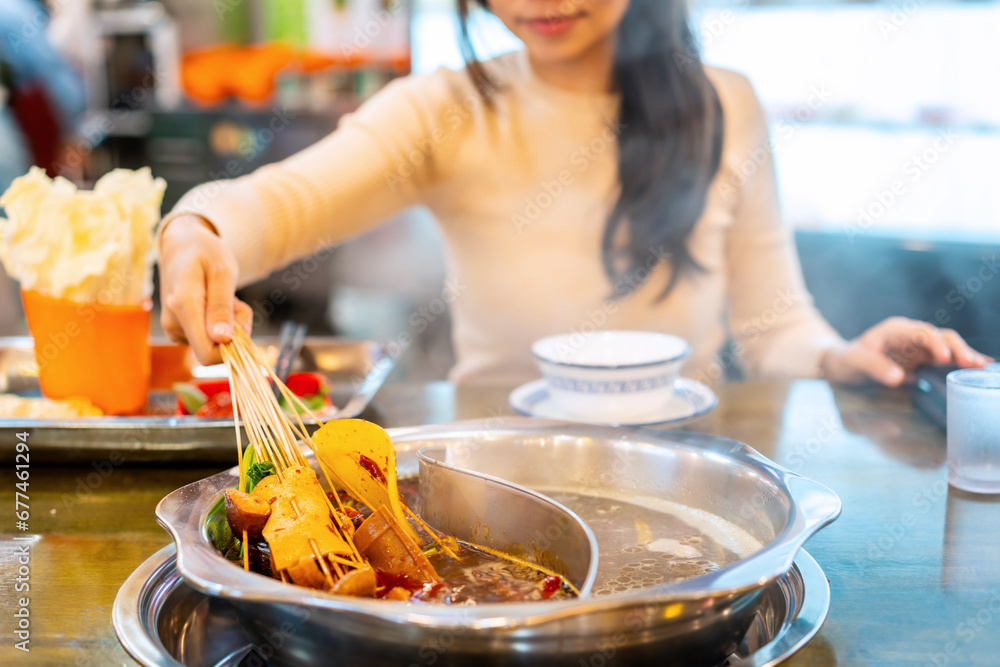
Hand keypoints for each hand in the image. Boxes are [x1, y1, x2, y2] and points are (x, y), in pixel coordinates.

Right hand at [158, 214, 251, 364]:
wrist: (182, 244)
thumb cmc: (205, 253)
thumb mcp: (223, 273)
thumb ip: (222, 307)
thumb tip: (222, 339)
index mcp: (183, 308)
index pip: (207, 354)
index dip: (232, 347)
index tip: (241, 320)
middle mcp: (174, 323)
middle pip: (215, 349)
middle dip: (234, 330)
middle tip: (235, 301)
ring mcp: (174, 327)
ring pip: (213, 343)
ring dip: (229, 324)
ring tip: (224, 296)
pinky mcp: (179, 329)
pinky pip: (207, 337)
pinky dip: (220, 322)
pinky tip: (215, 301)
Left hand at [820, 316, 991, 386]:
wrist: (842, 363)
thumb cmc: (847, 361)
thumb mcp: (854, 362)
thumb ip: (873, 366)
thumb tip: (899, 378)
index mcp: (895, 330)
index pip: (921, 332)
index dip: (935, 343)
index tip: (944, 358)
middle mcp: (911, 335)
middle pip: (941, 336)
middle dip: (958, 349)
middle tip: (972, 364)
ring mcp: (919, 347)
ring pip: (948, 346)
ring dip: (965, 355)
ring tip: (982, 367)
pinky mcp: (922, 359)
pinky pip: (946, 357)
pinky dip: (962, 361)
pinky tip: (982, 366)